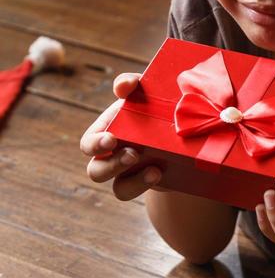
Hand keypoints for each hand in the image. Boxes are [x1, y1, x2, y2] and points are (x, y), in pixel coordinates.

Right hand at [79, 72, 162, 199]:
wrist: (182, 129)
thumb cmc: (153, 104)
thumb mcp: (144, 91)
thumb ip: (131, 84)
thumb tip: (125, 85)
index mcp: (106, 133)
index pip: (89, 144)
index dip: (95, 144)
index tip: (112, 139)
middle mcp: (113, 157)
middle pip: (96, 172)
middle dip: (112, 165)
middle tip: (133, 154)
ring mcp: (130, 174)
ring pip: (118, 189)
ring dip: (134, 183)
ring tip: (155, 170)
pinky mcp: (148, 183)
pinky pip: (142, 193)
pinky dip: (147, 186)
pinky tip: (160, 173)